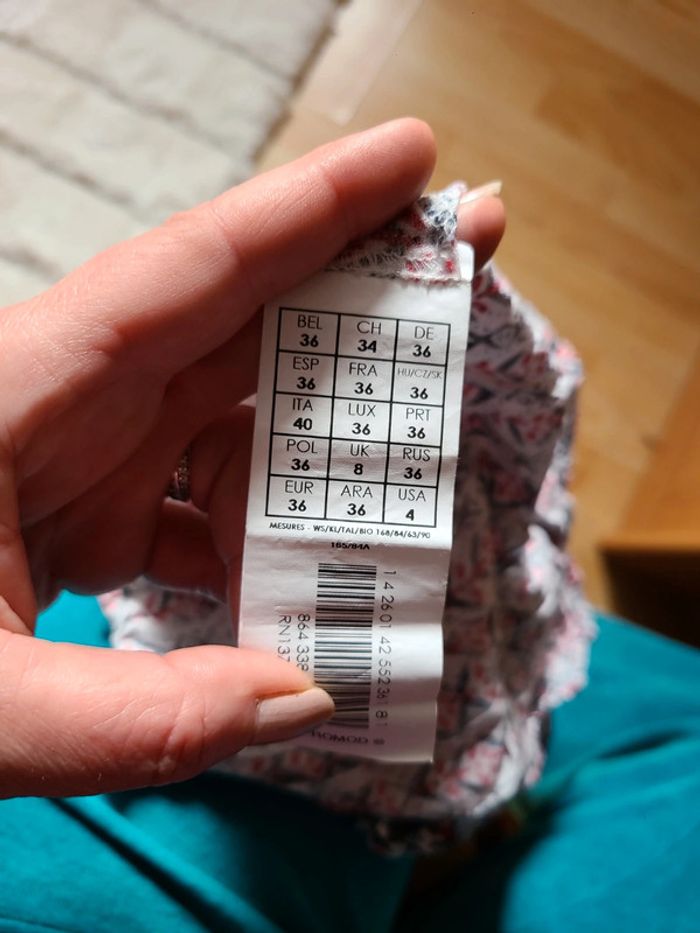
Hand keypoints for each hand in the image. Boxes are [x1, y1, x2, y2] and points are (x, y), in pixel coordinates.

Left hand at [0, 119, 503, 797]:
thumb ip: (141, 719)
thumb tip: (307, 698)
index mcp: (20, 394)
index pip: (191, 271)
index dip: (313, 206)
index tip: (416, 158)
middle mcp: (63, 402)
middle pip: (234, 317)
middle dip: (358, 283)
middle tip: (464, 259)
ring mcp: (80, 452)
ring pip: (229, 406)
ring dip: (322, 424)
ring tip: (413, 444)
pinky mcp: (87, 506)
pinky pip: (200, 489)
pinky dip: (262, 521)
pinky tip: (309, 568)